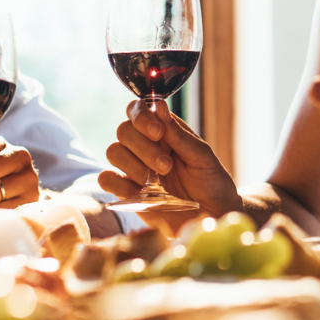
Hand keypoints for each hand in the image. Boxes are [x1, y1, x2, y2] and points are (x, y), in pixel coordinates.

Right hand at [99, 100, 242, 217]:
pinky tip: (141, 192)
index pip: (138, 110)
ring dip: (135, 165)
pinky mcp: (127, 191)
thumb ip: (179, 134)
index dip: (142, 117)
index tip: (158, 132)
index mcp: (163, 130)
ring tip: (160, 181)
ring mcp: (134, 168)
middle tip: (167, 166)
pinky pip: (106, 179)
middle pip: (124, 130)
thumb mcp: (202, 156)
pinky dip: (119, 184)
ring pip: (113, 152)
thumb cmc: (211, 180)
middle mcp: (145, 145)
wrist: (212, 214)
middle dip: (143, 147)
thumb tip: (159, 106)